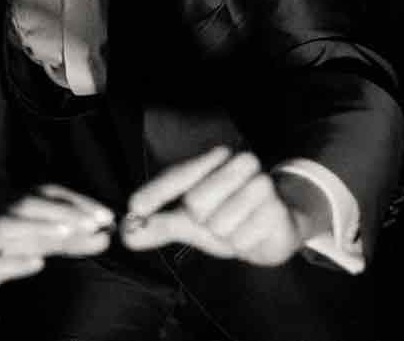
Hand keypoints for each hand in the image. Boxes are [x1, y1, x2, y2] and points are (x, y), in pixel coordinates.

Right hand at [0, 184, 114, 258]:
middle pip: (25, 203)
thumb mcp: (38, 243)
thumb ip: (69, 239)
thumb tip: (104, 235)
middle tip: (93, 224)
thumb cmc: (2, 256)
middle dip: (62, 211)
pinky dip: (15, 262)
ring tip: (66, 234)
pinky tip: (37, 264)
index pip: (46, 192)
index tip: (105, 216)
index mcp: (10, 202)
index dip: (77, 201)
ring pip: (4, 226)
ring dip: (38, 228)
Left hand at [119, 146, 311, 266]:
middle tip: (219, 219)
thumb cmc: (228, 219)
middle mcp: (240, 163)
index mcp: (216, 159)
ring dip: (224, 235)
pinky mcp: (277, 209)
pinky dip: (241, 244)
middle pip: (196, 202)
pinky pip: (240, 239)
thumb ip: (159, 225)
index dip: (156, 192)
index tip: (135, 207)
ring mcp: (261, 184)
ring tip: (237, 226)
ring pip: (218, 223)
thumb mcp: (190, 223)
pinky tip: (252, 233)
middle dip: (203, 221)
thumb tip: (126, 233)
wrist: (275, 231)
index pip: (179, 175)